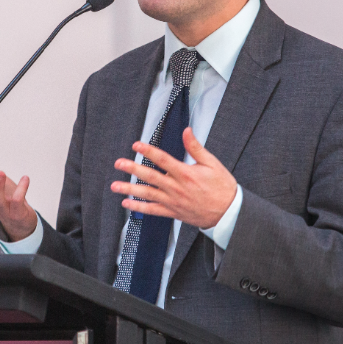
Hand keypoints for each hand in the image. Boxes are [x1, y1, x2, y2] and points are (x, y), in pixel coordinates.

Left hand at [110, 128, 237, 228]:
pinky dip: (139, 208)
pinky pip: (152, 210)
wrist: (227, 212)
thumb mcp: (212, 163)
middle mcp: (176, 188)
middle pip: (150, 176)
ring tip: (115, 186)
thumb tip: (186, 131)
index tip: (136, 145)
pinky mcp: (173, 212)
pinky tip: (126, 204)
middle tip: (118, 163)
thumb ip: (196, 148)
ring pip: (147, 194)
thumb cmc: (221, 186)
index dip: (148, 151)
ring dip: (130, 189)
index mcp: (185, 173)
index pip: (162, 159)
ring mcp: (173, 201)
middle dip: (133, 169)